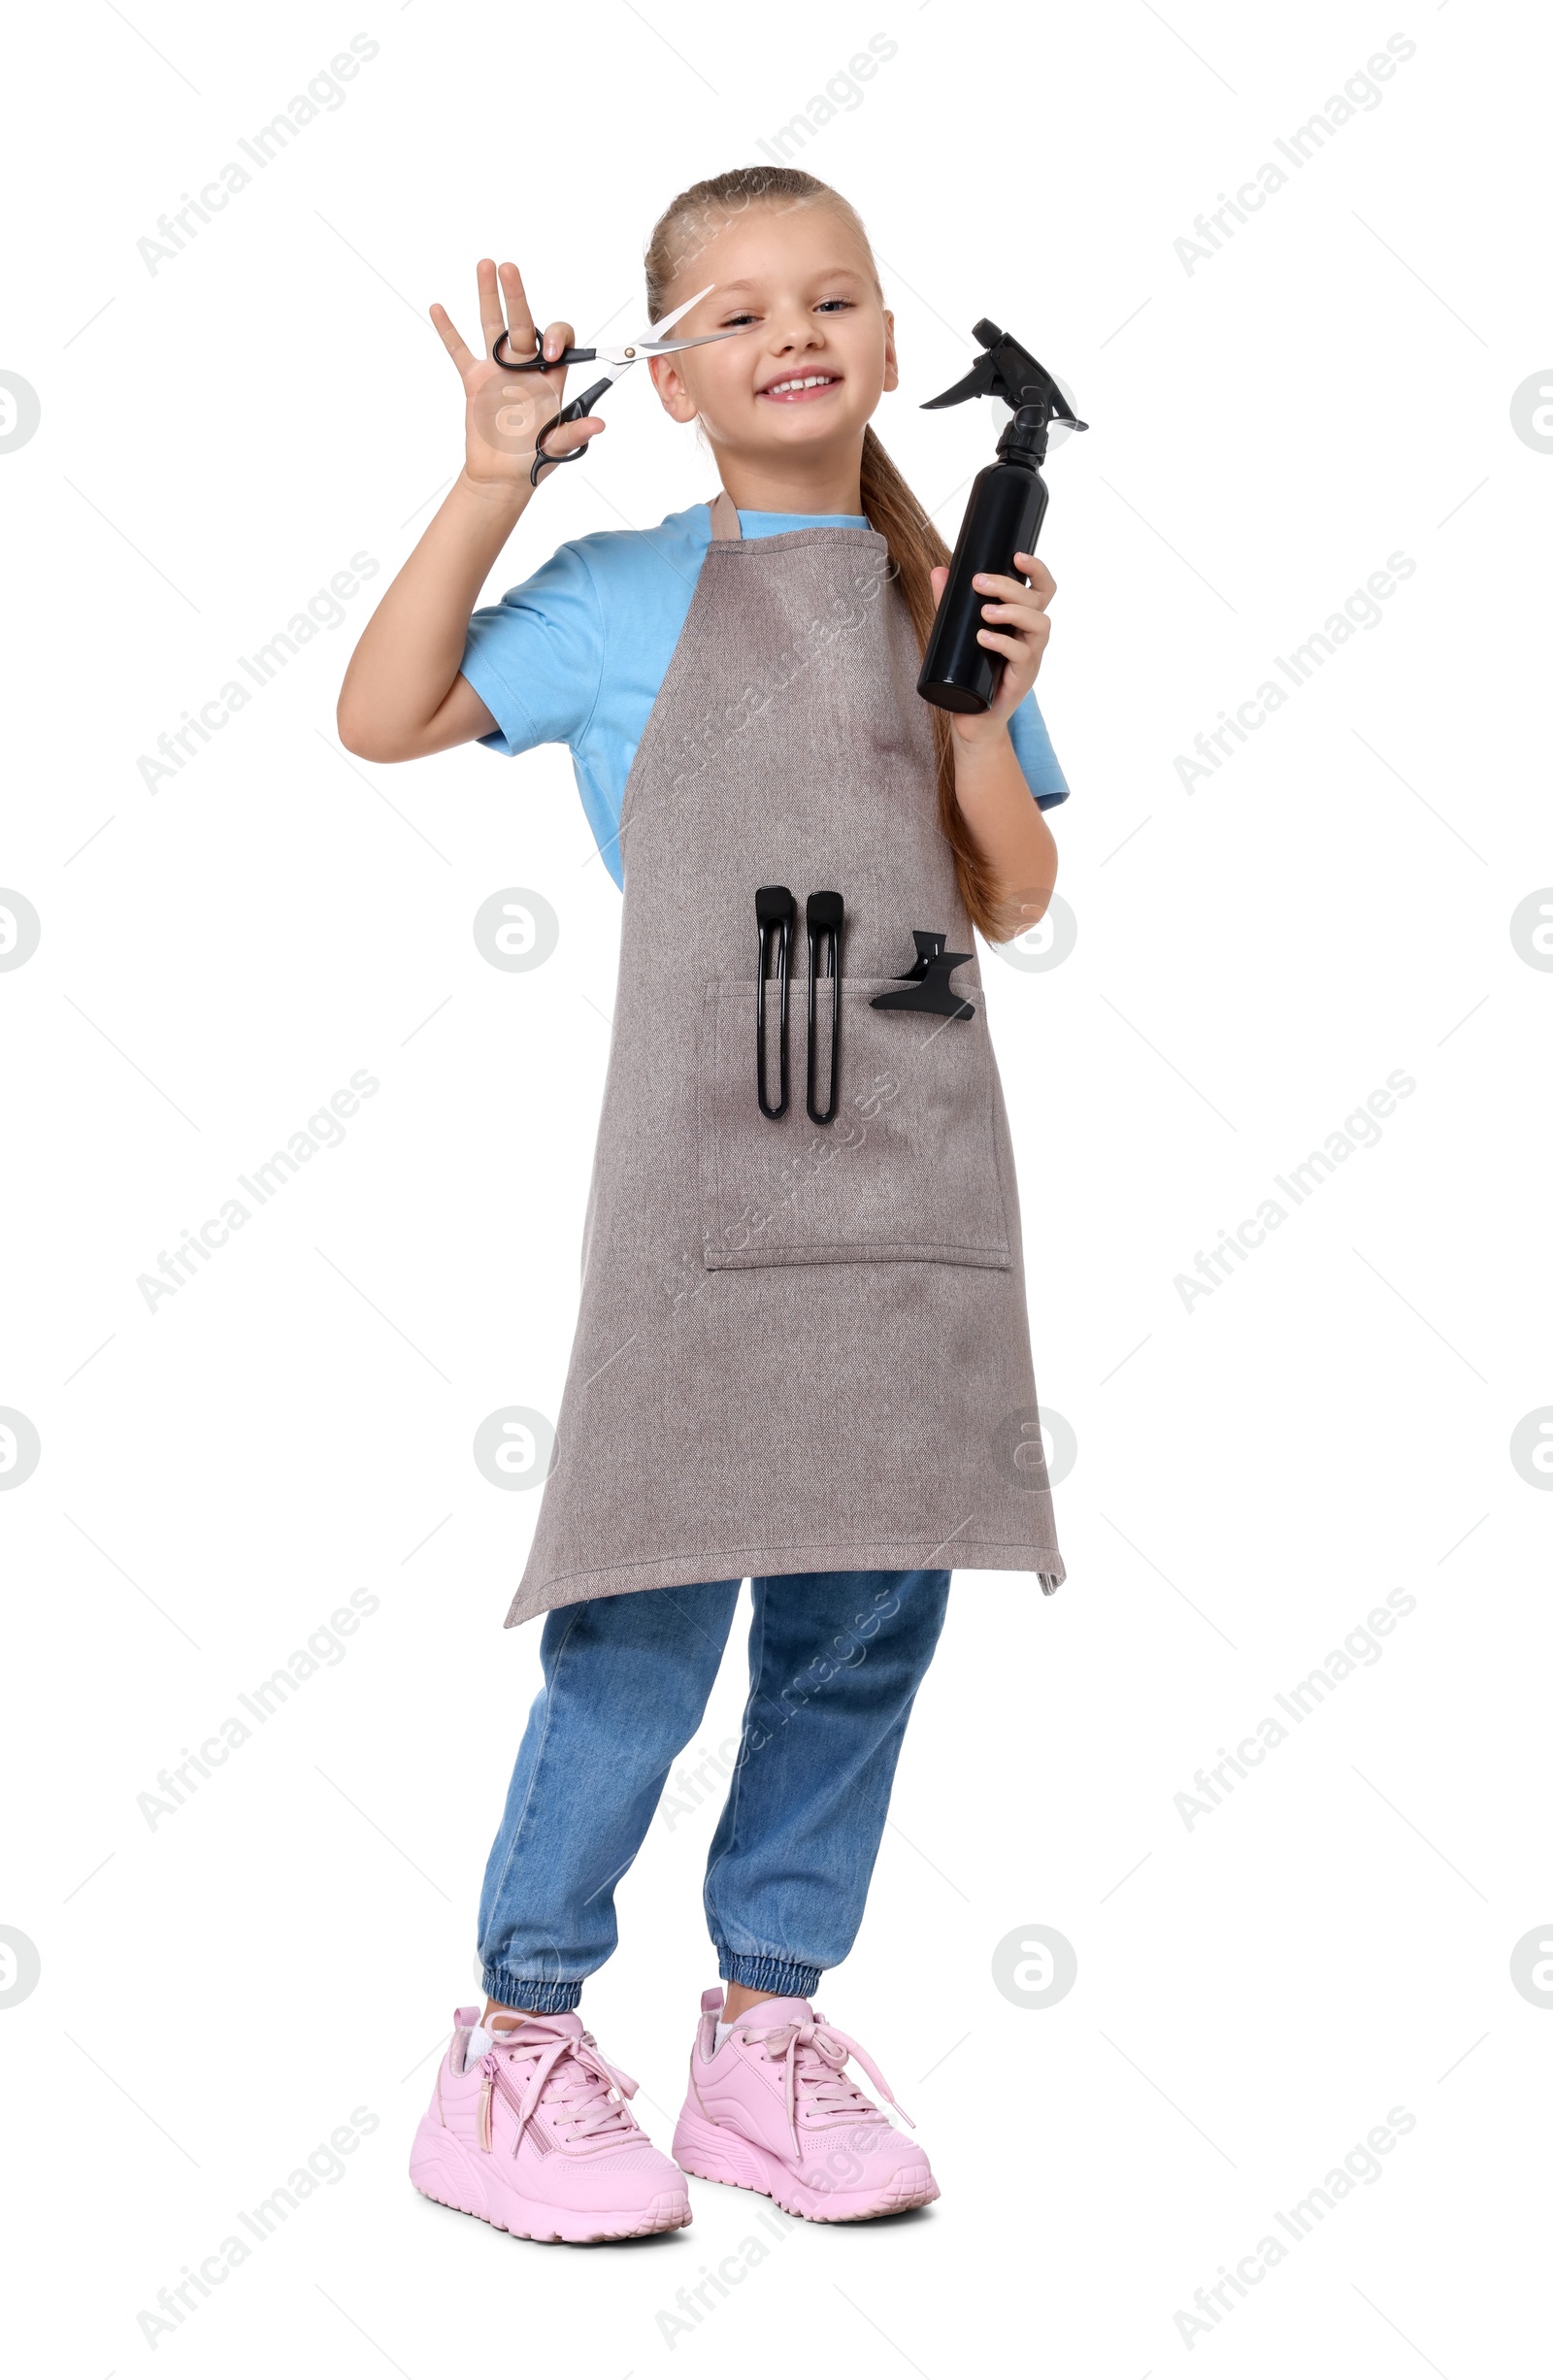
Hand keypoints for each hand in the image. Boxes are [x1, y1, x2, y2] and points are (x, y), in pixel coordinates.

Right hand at [429, 258, 604, 492]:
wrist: (502, 476)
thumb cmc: (533, 461)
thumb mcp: (557, 448)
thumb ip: (574, 433)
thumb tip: (599, 425)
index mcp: (550, 377)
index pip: (558, 341)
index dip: (554, 338)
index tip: (547, 352)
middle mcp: (525, 367)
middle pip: (523, 323)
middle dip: (517, 296)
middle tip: (509, 269)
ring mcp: (498, 371)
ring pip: (492, 326)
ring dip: (488, 296)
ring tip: (486, 265)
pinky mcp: (474, 381)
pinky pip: (459, 351)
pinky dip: (448, 331)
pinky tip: (438, 307)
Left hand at [927, 551, 1054, 744]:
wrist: (972, 719)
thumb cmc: (970, 673)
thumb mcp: (957, 634)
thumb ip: (949, 604)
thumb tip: (939, 570)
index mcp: (1023, 620)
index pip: (1042, 589)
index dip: (1036, 570)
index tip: (1016, 556)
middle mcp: (1032, 636)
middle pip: (1036, 601)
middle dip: (1009, 586)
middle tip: (979, 583)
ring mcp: (1031, 658)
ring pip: (1039, 624)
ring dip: (1013, 612)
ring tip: (985, 613)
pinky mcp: (1022, 679)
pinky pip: (1023, 655)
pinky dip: (1004, 643)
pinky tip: (984, 638)